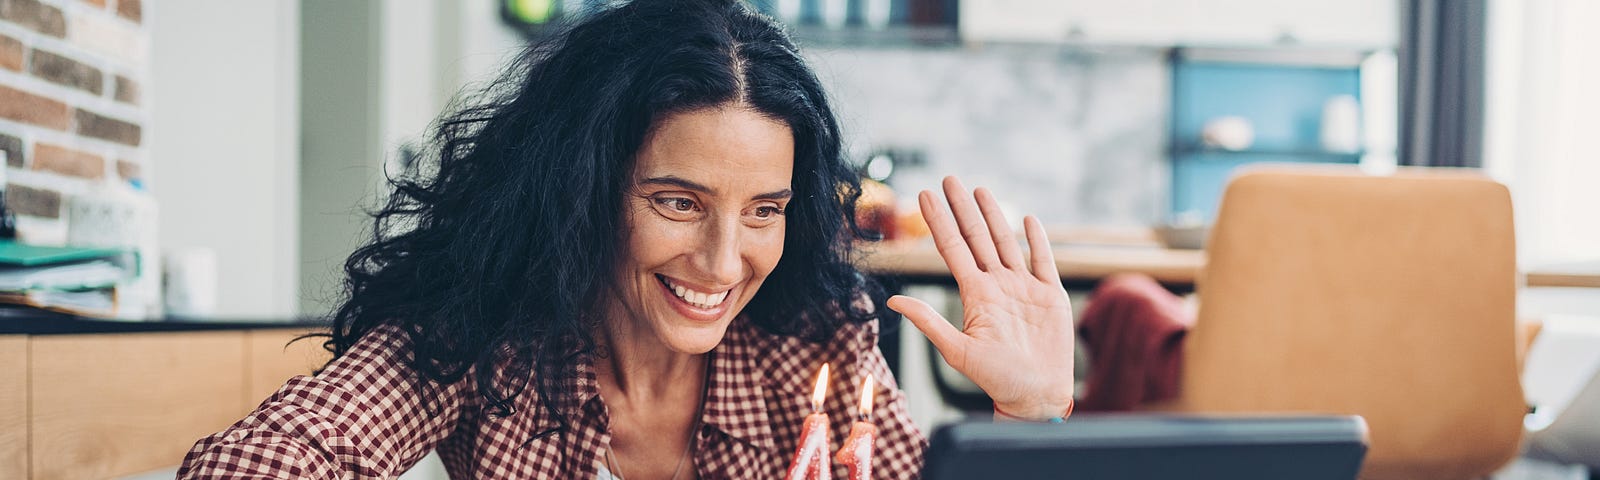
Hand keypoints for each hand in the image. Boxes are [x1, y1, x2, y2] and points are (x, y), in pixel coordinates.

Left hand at [886, 176, 1075, 419]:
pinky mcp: (1051, 296)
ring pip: (1006, 242)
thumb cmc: (996, 379)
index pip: (952, 248)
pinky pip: (1044, 261)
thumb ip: (928, 321)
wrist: (1034, 395)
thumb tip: (893, 300)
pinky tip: (1029, 219)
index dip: (938, 221)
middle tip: (949, 178)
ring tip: (981, 190)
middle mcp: (997, 285)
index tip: (924, 196)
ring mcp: (1024, 288)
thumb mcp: (957, 350)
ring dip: (994, 215)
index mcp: (975, 295)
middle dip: (962, 208)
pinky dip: (1038, 240)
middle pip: (977, 237)